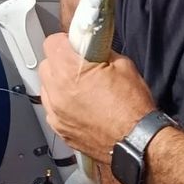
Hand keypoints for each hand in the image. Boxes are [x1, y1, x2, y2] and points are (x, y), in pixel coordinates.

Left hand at [38, 33, 155, 163]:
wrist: (137, 142)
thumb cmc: (133, 108)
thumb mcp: (123, 65)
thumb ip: (101, 51)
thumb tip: (94, 45)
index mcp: (69, 73)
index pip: (51, 43)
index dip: (66, 41)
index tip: (75, 44)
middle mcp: (57, 94)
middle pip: (46, 65)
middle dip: (61, 61)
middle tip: (80, 64)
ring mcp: (56, 115)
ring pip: (46, 88)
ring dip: (59, 84)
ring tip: (82, 87)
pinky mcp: (60, 130)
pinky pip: (52, 110)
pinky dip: (62, 104)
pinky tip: (81, 105)